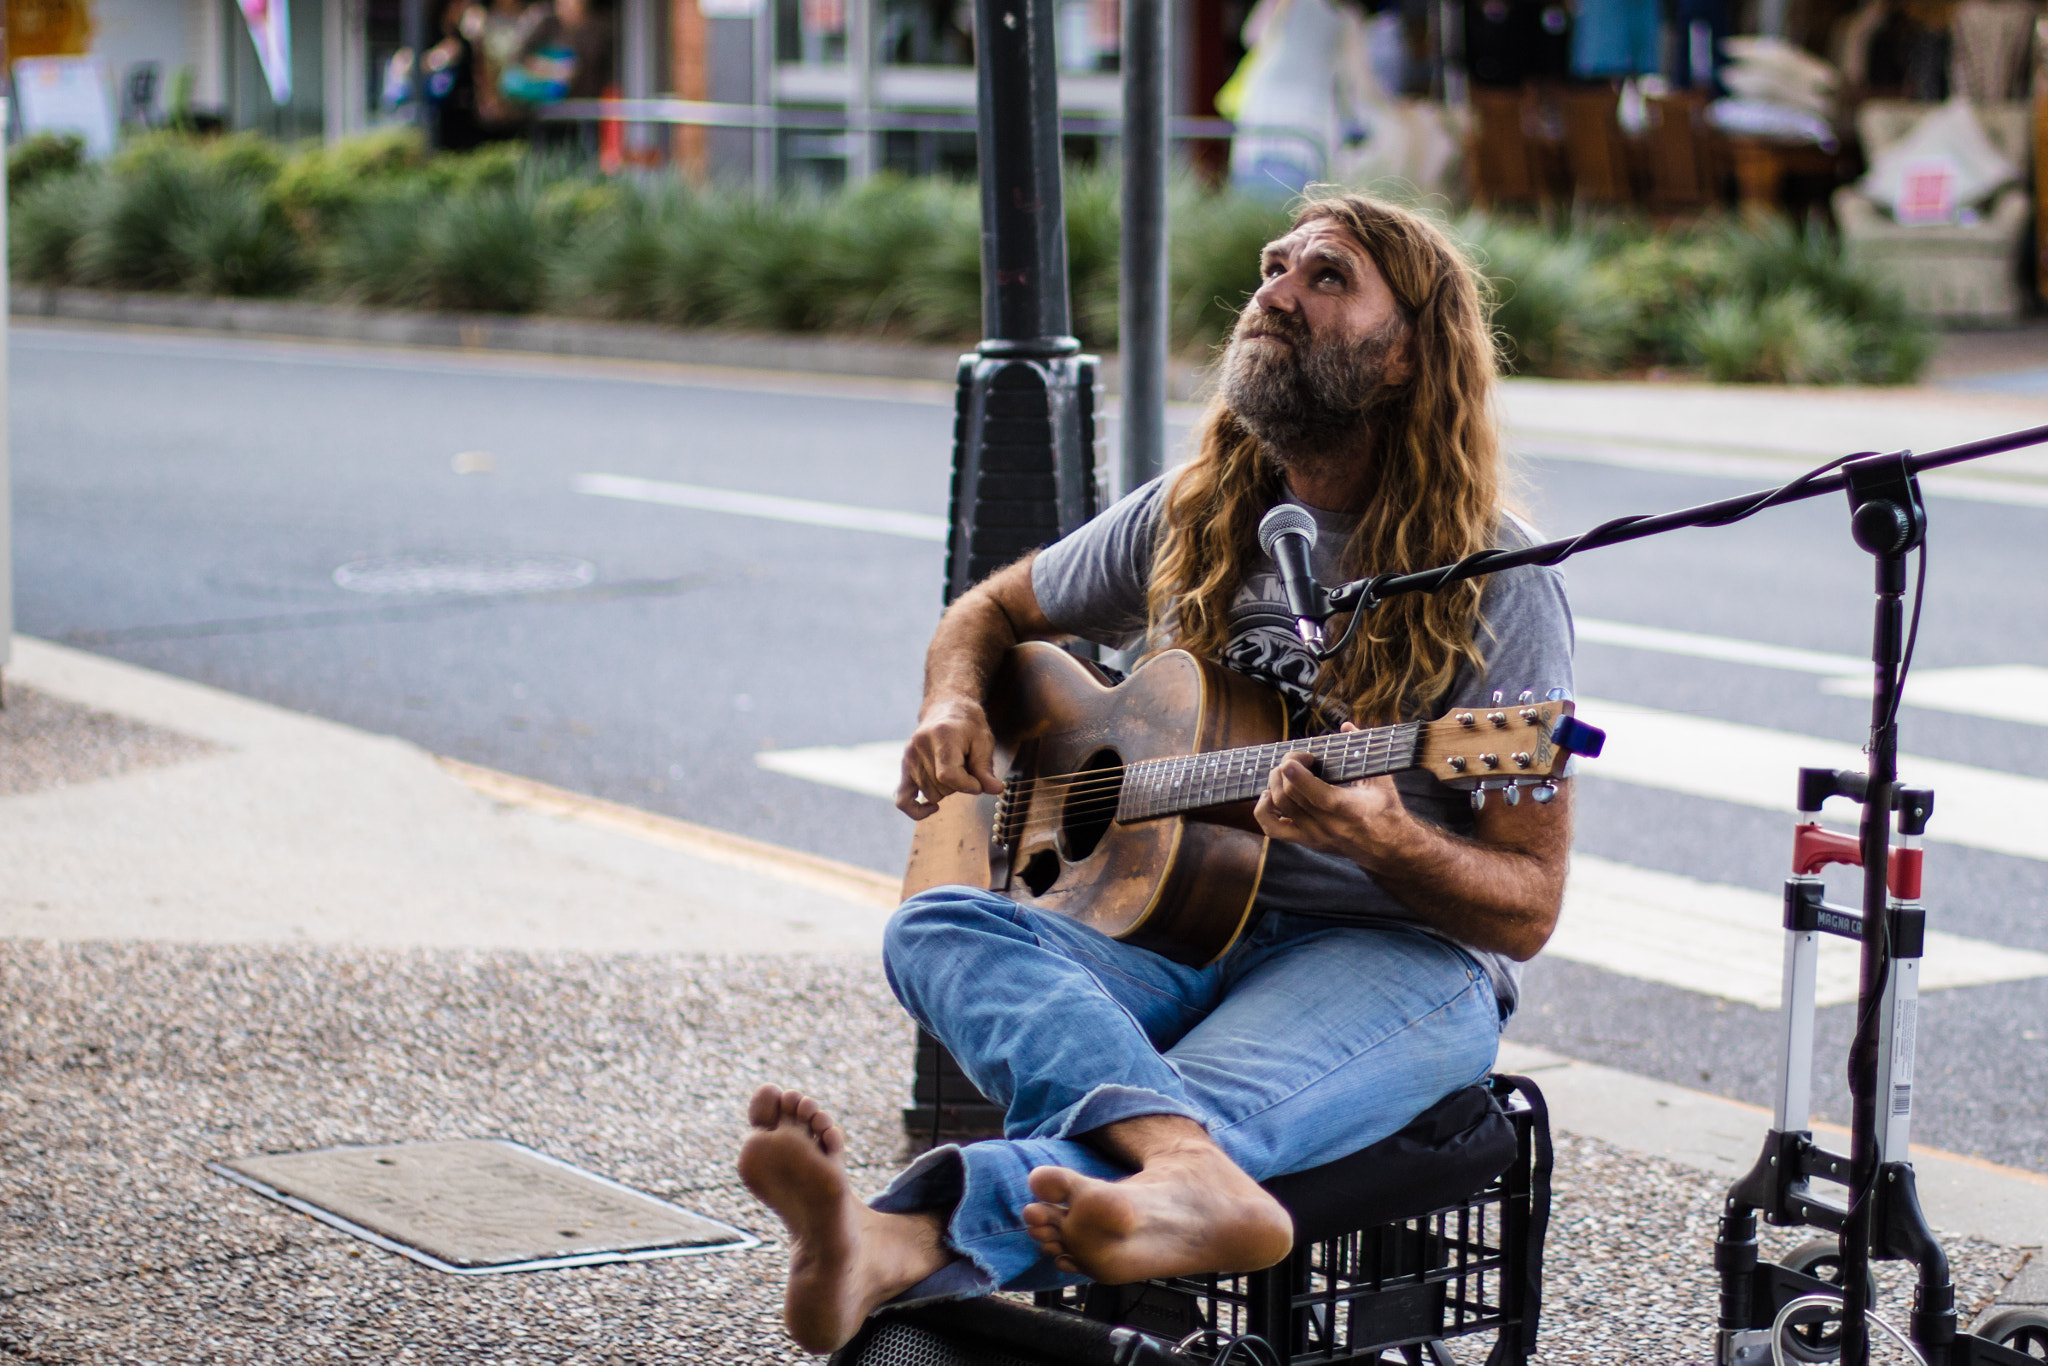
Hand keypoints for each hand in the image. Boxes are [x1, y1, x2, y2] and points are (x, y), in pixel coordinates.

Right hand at [896, 696, 1002, 818]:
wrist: (946, 708)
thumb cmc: (968, 725)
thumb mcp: (983, 741)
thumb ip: (986, 768)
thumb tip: (995, 789)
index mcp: (941, 736)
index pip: (948, 776)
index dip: (968, 785)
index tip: (980, 782)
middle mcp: (919, 747)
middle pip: (940, 787)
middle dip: (960, 786)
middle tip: (967, 769)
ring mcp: (909, 758)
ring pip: (929, 794)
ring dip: (946, 790)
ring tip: (954, 771)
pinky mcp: (904, 768)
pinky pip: (901, 799)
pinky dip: (916, 809)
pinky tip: (932, 808)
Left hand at [1253, 724, 1413, 866]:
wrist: (1388, 849)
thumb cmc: (1386, 810)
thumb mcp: (1380, 779)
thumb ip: (1364, 750)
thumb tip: (1346, 725)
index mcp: (1344, 808)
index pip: (1304, 788)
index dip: (1294, 765)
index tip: (1306, 755)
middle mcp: (1325, 824)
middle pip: (1287, 794)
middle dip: (1284, 769)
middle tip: (1298, 759)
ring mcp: (1313, 836)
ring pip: (1277, 808)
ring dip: (1274, 783)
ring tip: (1285, 773)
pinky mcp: (1306, 842)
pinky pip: (1272, 830)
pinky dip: (1264, 810)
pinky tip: (1270, 795)